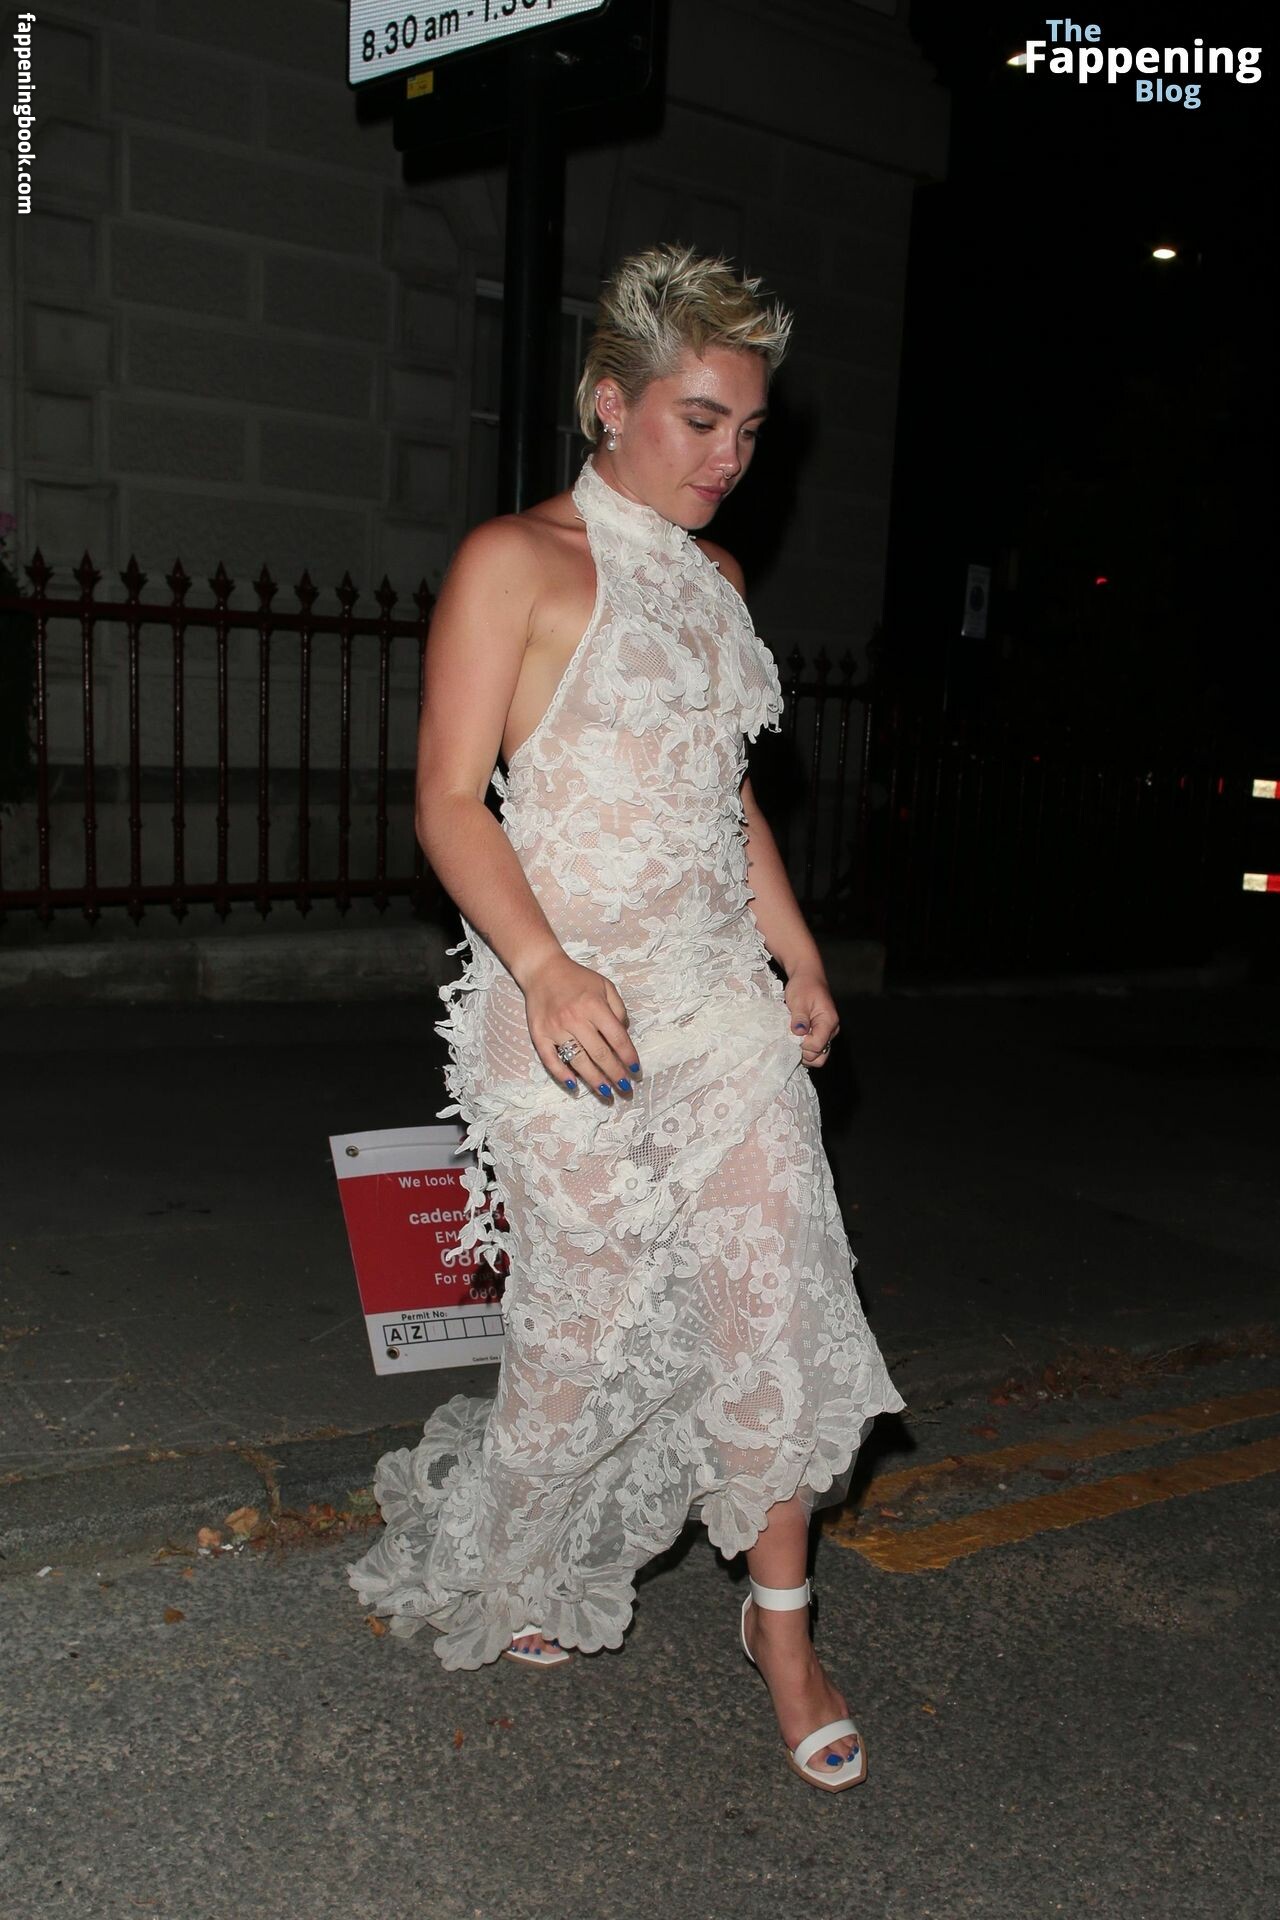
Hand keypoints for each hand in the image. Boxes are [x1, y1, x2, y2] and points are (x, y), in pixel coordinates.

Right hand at [521, 952, 639, 1100]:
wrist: (542, 970)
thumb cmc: (577, 979)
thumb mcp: (605, 986)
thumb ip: (618, 1009)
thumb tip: (624, 1035)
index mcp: (593, 1005)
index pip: (616, 1037)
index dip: (628, 1056)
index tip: (636, 1070)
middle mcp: (575, 1018)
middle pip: (599, 1053)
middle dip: (615, 1074)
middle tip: (625, 1088)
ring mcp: (555, 1028)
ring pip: (578, 1061)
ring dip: (594, 1080)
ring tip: (606, 1093)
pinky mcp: (539, 1034)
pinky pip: (550, 1060)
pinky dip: (561, 1075)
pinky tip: (574, 1086)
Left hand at [784, 965, 837, 1068]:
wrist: (807, 976)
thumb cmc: (804, 985)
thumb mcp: (799, 1000)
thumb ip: (799, 1019)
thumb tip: (799, 1034)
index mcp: (828, 1022)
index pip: (816, 1046)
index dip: (802, 1044)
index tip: (792, 1034)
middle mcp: (831, 1030)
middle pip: (820, 1056)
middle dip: (803, 1053)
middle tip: (790, 1040)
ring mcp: (827, 1033)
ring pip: (817, 1055)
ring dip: (803, 1052)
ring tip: (792, 1040)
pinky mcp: (820, 1033)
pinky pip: (814, 1048)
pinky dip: (804, 1048)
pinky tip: (794, 1039)